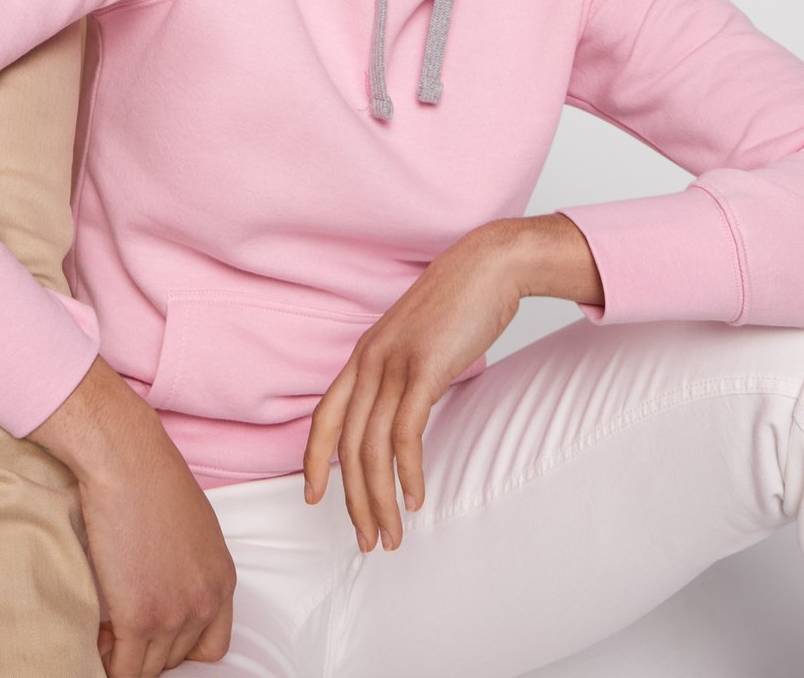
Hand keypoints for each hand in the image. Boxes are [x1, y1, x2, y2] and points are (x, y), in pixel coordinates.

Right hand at [31, 356, 234, 673]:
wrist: (127, 461)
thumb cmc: (152, 479)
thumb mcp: (192, 527)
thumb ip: (190, 567)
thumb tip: (167, 588)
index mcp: (221, 581)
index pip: (210, 647)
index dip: (180, 647)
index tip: (156, 635)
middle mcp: (204, 603)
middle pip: (175, 659)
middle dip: (148, 649)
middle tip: (122, 629)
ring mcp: (173, 615)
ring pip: (147, 669)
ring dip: (124, 656)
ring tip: (106, 632)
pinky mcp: (139, 619)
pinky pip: (123, 671)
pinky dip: (107, 664)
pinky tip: (97, 639)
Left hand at [302, 224, 524, 552]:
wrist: (489, 264)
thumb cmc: (460, 302)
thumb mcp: (417, 338)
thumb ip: (404, 371)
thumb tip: (406, 408)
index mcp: (364, 353)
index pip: (326, 415)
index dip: (314, 460)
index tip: (314, 497)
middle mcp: (370, 360)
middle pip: (347, 444)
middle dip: (354, 500)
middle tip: (368, 540)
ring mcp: (394, 363)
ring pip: (373, 448)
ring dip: (381, 499)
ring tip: (392, 534)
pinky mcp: (424, 369)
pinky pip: (406, 433)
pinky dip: (409, 472)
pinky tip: (417, 497)